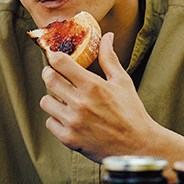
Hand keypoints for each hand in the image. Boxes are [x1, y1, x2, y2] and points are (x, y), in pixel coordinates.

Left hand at [40, 32, 152, 161]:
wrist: (137, 146)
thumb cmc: (132, 113)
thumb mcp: (122, 82)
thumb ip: (109, 58)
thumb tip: (106, 37)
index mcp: (92, 85)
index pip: (60, 62)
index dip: (56, 58)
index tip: (57, 59)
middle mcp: (80, 102)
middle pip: (48, 79)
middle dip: (49, 74)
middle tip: (54, 75)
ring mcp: (73, 121)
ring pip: (45, 102)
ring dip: (53, 98)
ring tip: (63, 100)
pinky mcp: (69, 138)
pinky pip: (50, 122)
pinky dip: (56, 119)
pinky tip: (68, 118)